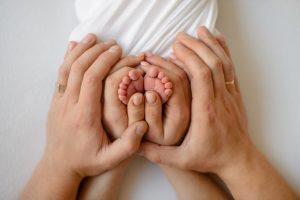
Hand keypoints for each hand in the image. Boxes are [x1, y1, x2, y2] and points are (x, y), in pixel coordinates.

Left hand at [45, 34, 147, 178]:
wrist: (59, 166)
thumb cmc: (86, 162)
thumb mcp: (110, 160)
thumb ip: (129, 145)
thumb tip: (143, 124)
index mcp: (84, 116)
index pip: (92, 79)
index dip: (105, 61)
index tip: (118, 51)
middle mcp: (68, 105)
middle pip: (79, 68)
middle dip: (96, 51)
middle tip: (113, 43)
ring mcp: (59, 102)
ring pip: (67, 68)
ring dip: (80, 50)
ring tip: (94, 38)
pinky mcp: (56, 101)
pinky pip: (60, 74)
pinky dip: (67, 58)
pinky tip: (74, 47)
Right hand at [140, 26, 251, 173]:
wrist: (239, 159)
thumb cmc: (211, 158)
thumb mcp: (182, 161)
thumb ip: (158, 154)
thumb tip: (135, 145)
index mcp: (206, 113)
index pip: (201, 77)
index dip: (189, 58)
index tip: (175, 48)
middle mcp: (220, 100)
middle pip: (212, 64)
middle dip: (196, 46)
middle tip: (180, 37)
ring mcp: (230, 96)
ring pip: (223, 63)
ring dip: (211, 45)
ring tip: (198, 32)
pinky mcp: (235, 95)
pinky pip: (231, 68)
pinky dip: (224, 52)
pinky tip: (217, 40)